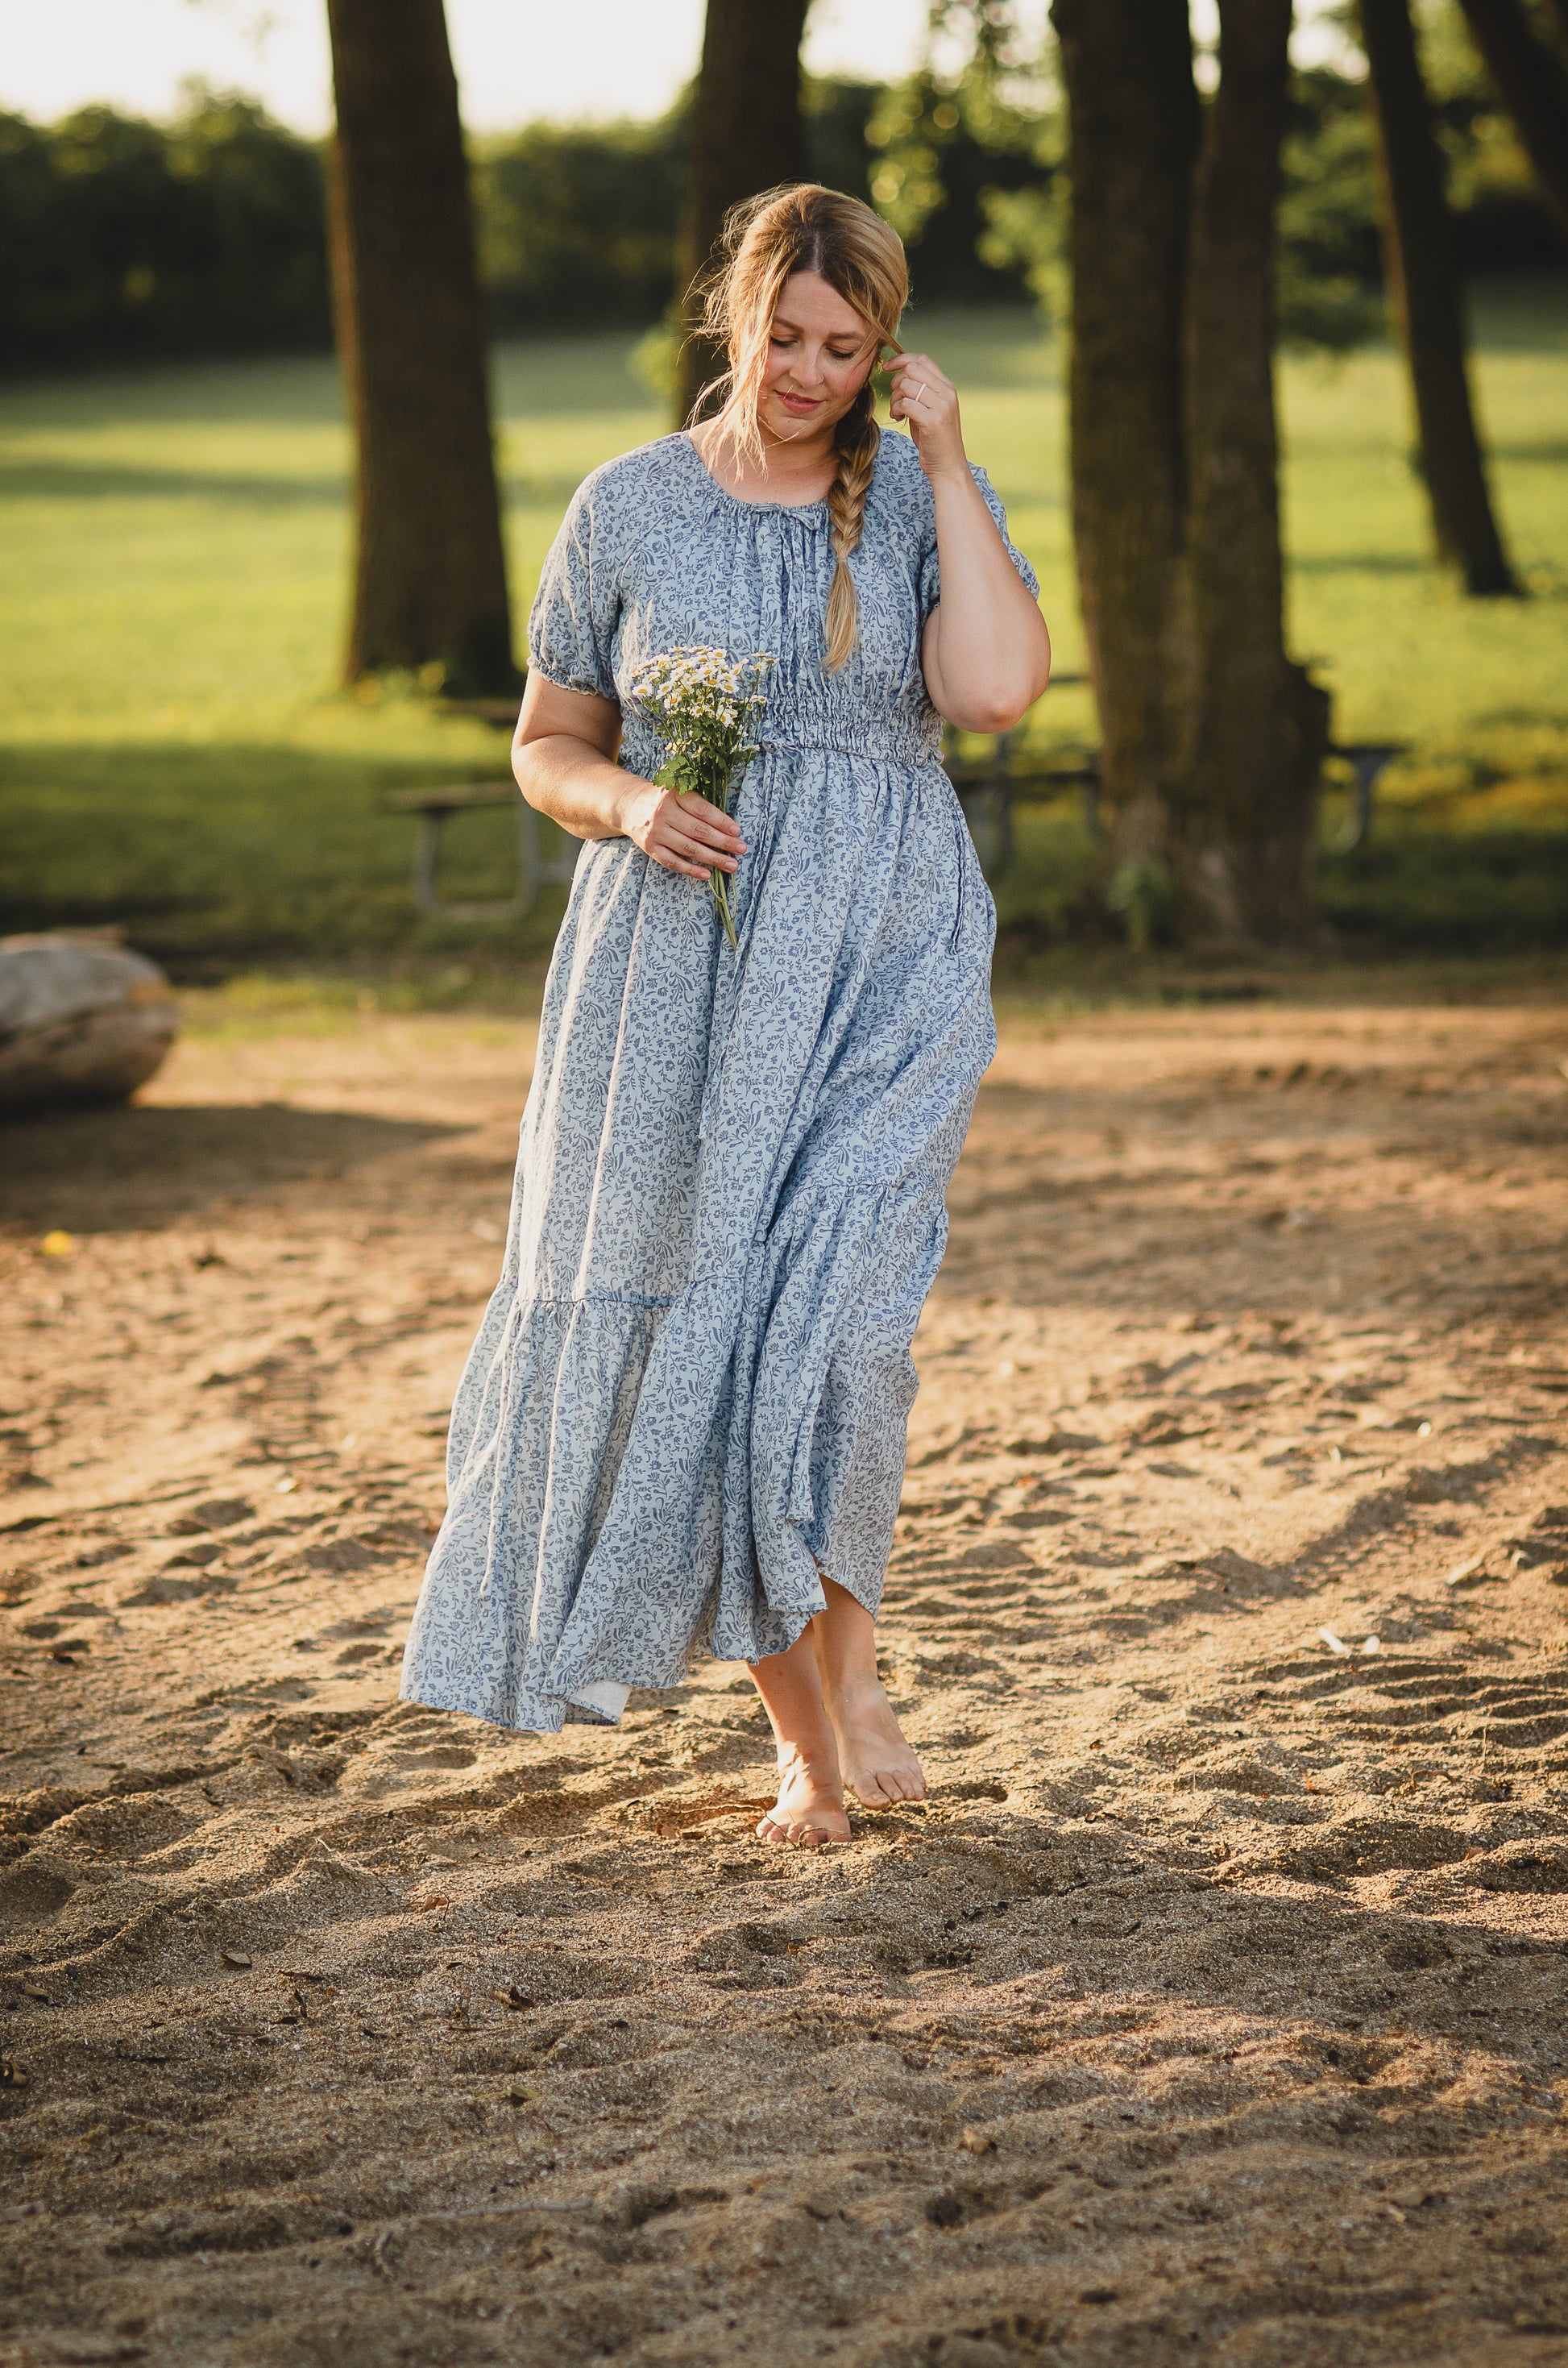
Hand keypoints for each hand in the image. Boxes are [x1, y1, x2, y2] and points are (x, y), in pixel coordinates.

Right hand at [617, 779, 744, 882]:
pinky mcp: (650, 847)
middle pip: (698, 830)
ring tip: (731, 865)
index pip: (701, 809)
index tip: (736, 831)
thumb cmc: (664, 798)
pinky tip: (707, 874)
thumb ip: (698, 800)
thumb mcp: (678, 789)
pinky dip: (691, 869)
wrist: (630, 806)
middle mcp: (663, 812)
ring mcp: (655, 831)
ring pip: (688, 848)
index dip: (721, 821)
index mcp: (673, 793)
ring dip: (712, 858)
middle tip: (741, 849)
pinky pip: (673, 862)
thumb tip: (728, 825)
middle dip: (722, 842)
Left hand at [887, 352, 965, 481]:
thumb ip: (921, 392)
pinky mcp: (933, 420)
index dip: (901, 359)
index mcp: (947, 387)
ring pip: (906, 385)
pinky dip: (897, 409)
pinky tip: (899, 419)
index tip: (887, 367)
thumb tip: (900, 377)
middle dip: (896, 381)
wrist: (948, 467)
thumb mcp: (931, 410)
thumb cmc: (935, 440)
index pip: (923, 360)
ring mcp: (941, 406)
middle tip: (895, 399)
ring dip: (895, 399)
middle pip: (912, 369)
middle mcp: (947, 393)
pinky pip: (905, 403)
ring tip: (897, 412)